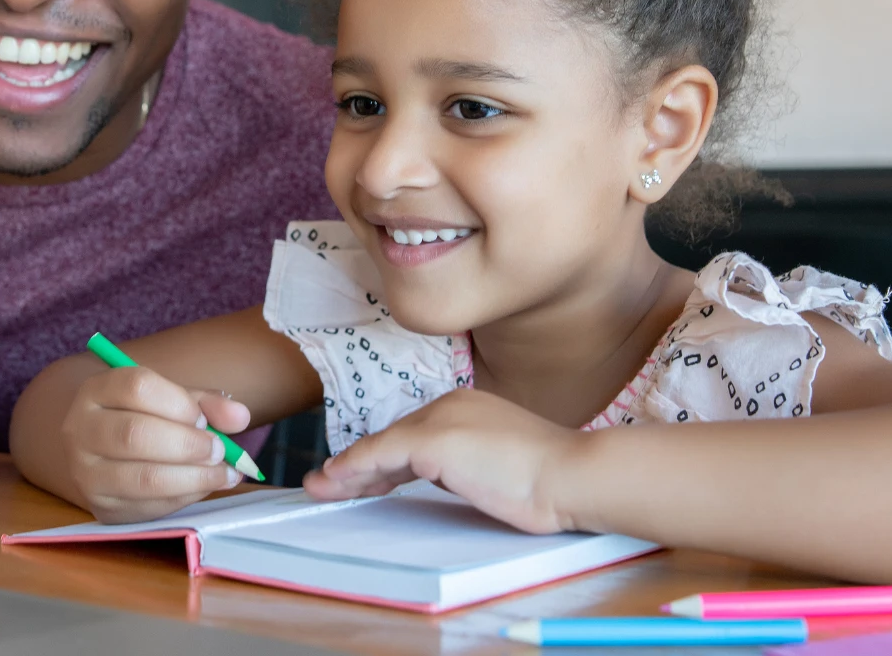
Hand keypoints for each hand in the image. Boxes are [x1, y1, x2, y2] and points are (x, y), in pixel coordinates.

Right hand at [61, 365, 251, 522]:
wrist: (100, 454)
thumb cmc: (143, 419)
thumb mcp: (169, 401)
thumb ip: (205, 404)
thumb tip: (240, 416)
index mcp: (96, 390)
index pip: (137, 387)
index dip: (179, 403)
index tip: (203, 419)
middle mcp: (80, 430)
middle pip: (135, 434)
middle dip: (188, 444)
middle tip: (219, 449)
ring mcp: (86, 474)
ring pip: (143, 477)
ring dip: (194, 477)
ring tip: (223, 472)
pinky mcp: (102, 509)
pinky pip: (150, 507)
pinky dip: (186, 497)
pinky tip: (204, 486)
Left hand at [303, 389, 582, 533]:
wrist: (572, 474)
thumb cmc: (550, 481)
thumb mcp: (502, 467)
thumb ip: (469, 465)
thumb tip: (444, 479)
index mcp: (469, 407)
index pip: (416, 436)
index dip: (385, 462)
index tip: (362, 483)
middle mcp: (450, 404)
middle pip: (393, 439)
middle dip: (360, 466)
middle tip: (330, 485)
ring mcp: (440, 419)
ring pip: (380, 447)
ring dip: (346, 470)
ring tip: (319, 487)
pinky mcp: (432, 440)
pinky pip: (379, 456)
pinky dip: (352, 470)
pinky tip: (333, 482)